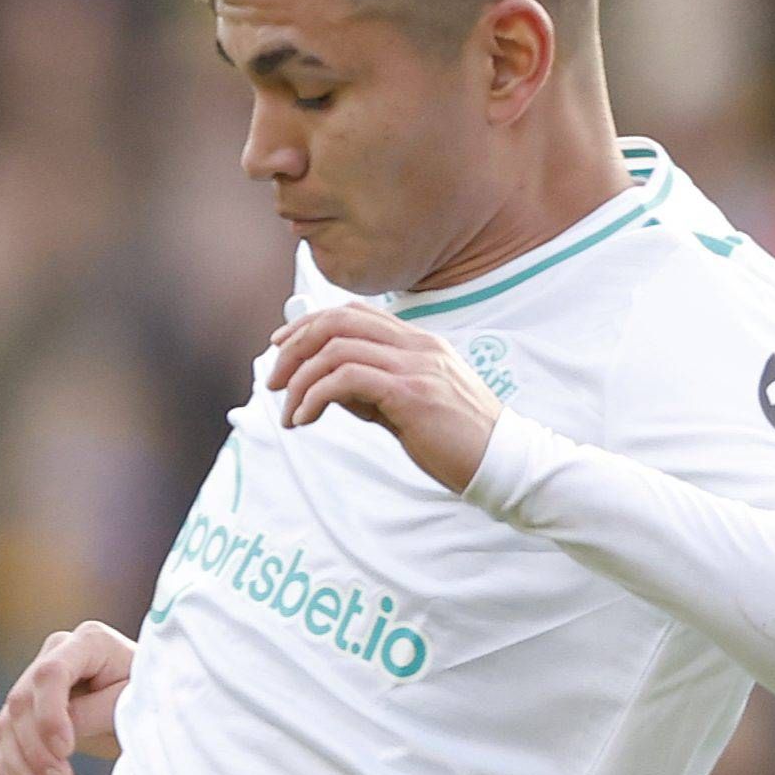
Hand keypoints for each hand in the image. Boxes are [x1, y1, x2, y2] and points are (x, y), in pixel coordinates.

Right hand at [0, 620, 138, 774]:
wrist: (154, 703)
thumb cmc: (153, 697)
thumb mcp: (134, 703)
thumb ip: (96, 712)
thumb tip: (56, 740)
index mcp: (89, 641)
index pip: (51, 674)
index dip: (49, 714)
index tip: (65, 751)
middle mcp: (56, 653)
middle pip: (23, 701)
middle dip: (35, 748)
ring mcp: (39, 679)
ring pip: (9, 722)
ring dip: (20, 764)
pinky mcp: (31, 707)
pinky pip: (7, 736)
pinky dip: (10, 766)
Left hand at [261, 301, 500, 493]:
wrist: (500, 461)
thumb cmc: (456, 439)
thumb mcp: (408, 405)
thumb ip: (371, 390)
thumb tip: (327, 387)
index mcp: (419, 343)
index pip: (354, 313)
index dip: (309, 323)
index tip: (281, 348)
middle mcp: (417, 346)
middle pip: (338, 321)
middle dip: (294, 347)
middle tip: (274, 381)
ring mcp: (415, 365)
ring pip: (336, 347)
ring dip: (299, 380)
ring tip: (289, 413)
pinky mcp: (410, 393)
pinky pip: (345, 379)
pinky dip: (313, 396)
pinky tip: (306, 418)